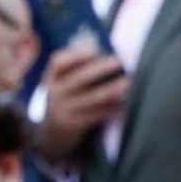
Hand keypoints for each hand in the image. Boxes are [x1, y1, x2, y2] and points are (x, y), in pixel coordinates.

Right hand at [34, 42, 128, 160]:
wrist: (53, 132)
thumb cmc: (66, 98)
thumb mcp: (61, 83)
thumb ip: (76, 68)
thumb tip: (99, 49)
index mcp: (51, 77)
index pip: (59, 62)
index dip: (77, 56)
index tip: (95, 51)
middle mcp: (56, 92)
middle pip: (79, 78)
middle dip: (100, 68)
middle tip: (119, 61)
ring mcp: (65, 110)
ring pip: (92, 97)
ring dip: (112, 89)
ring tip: (128, 82)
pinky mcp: (76, 125)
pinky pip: (97, 115)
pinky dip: (112, 108)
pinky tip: (124, 104)